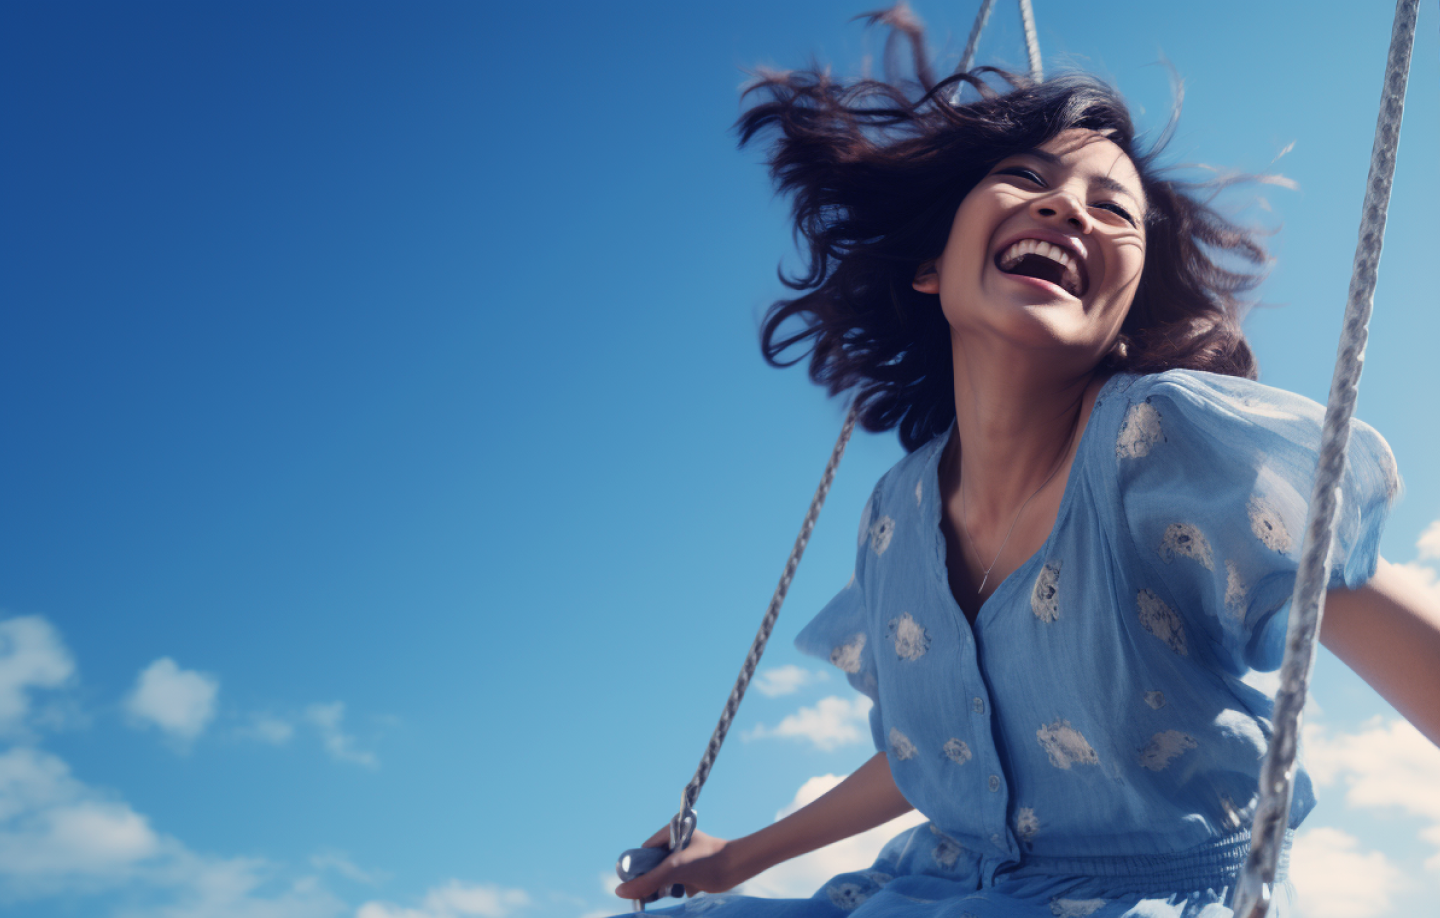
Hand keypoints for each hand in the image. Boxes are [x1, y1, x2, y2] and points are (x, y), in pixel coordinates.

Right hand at [613, 827, 734, 902]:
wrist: (736, 868)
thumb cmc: (706, 861)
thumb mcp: (672, 870)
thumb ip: (647, 881)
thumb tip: (619, 892)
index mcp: (669, 834)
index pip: (644, 852)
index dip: (638, 867)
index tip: (636, 883)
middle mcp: (675, 845)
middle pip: (652, 865)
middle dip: (650, 879)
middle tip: (649, 893)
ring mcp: (683, 859)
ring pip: (662, 876)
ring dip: (661, 887)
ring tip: (664, 892)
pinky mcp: (690, 872)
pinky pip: (673, 883)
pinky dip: (671, 890)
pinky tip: (676, 893)